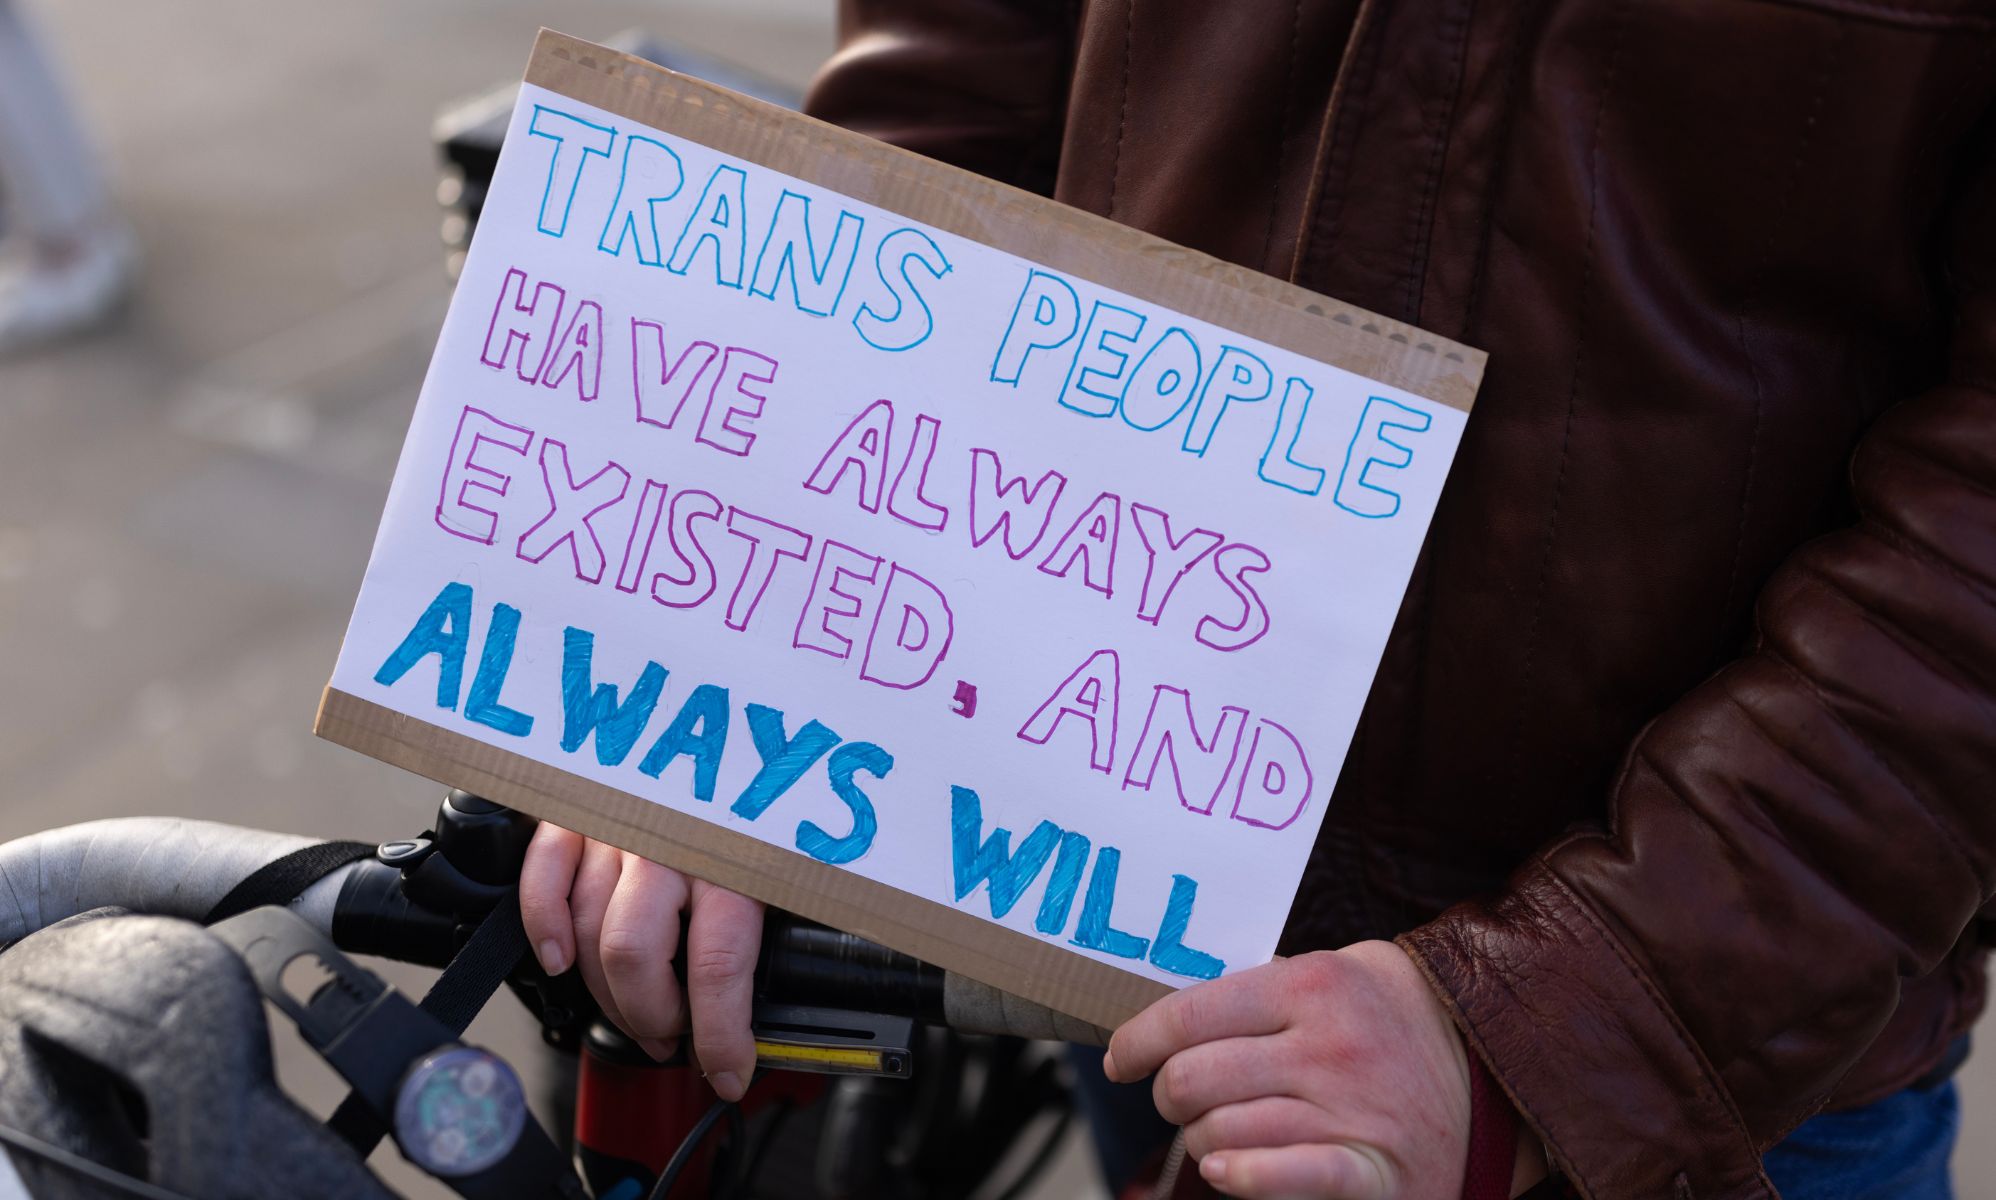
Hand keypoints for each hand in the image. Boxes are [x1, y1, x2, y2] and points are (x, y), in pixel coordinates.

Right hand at [519, 822, 762, 1100]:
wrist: (725, 723)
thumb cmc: (759, 800)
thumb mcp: (788, 862)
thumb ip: (775, 923)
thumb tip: (775, 1007)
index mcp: (734, 857)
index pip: (718, 966)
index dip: (718, 1036)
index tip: (729, 1071)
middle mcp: (670, 843)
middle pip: (633, 956)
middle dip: (652, 1017)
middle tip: (676, 1036)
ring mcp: (618, 827)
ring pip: (589, 930)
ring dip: (607, 991)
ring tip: (639, 1012)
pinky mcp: (580, 812)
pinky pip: (544, 875)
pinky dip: (544, 926)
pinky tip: (562, 960)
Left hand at [1103, 941, 1472, 1199]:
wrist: (1497, 1070)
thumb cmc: (1395, 1018)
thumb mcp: (1337, 972)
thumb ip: (1265, 987)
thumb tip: (1174, 1014)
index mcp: (1309, 987)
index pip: (1188, 1015)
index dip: (1136, 1041)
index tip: (1121, 1059)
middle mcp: (1327, 1046)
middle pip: (1192, 1080)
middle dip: (1168, 1096)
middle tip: (1179, 1098)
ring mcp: (1352, 1111)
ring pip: (1222, 1132)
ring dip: (1205, 1139)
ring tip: (1222, 1131)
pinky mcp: (1375, 1170)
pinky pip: (1288, 1176)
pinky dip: (1245, 1177)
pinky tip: (1227, 1170)